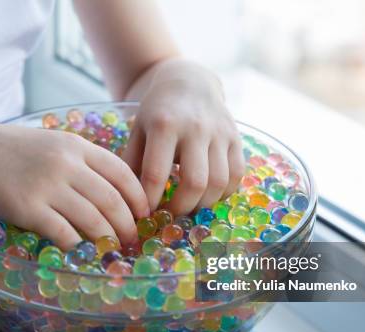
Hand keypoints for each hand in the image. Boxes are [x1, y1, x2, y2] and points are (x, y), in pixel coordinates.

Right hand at [0, 124, 148, 248]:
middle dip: (128, 224)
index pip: (122, 172)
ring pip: (93, 219)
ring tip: (113, 249)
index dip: (138, 196)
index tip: (144, 213)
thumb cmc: (10, 151)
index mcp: (76, 146)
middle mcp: (66, 164)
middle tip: (132, 239)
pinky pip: (64, 233)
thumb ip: (80, 160)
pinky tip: (83, 253)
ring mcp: (48, 185)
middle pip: (113, 199)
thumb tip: (110, 187)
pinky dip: (78, 246)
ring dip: (108, 239)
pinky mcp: (29, 207)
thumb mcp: (51, 143)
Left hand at [122, 59, 243, 214]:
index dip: (150, 200)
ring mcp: (220, 133)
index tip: (145, 213)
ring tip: (189, 207)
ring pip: (219, 182)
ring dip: (203, 204)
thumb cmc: (158, 111)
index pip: (156, 174)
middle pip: (195, 182)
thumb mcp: (138, 130)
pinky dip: (223, 193)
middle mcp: (196, 128)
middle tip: (170, 215)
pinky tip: (208, 194)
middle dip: (181, 208)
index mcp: (164, 124)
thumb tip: (128, 200)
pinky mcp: (236, 138)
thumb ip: (132, 163)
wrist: (189, 83)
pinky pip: (236, 175)